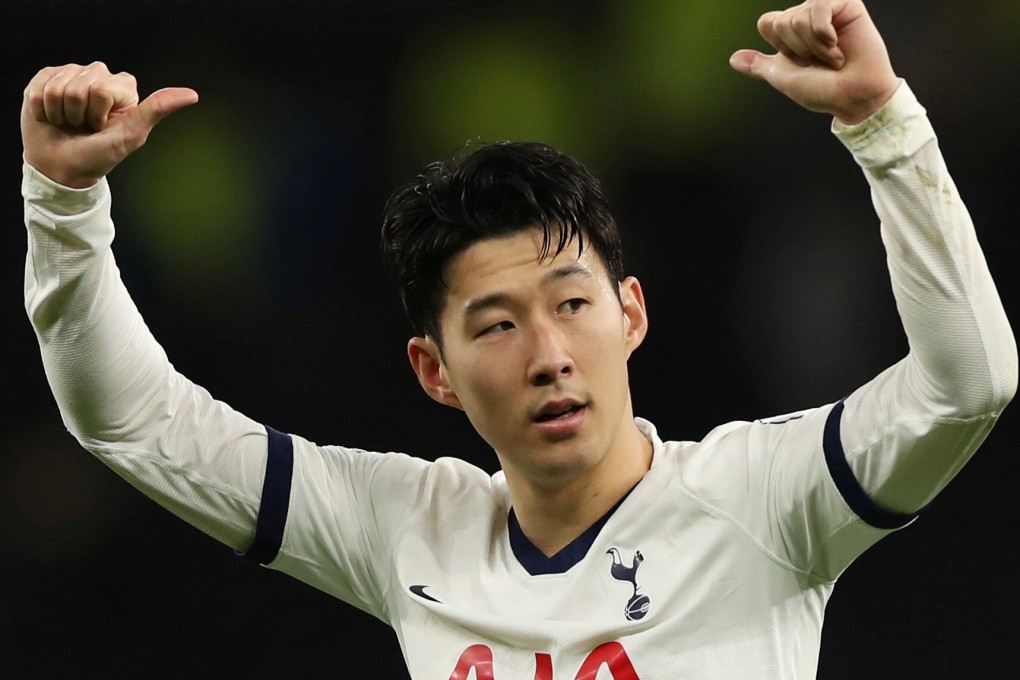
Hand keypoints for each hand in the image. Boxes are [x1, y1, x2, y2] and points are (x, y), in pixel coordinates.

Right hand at [21, 61, 198, 188]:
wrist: (61, 167)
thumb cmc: (99, 154)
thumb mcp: (132, 134)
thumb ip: (158, 110)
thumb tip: (192, 95)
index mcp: (122, 87)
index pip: (102, 88)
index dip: (98, 113)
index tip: (103, 127)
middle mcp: (98, 75)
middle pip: (81, 86)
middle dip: (79, 112)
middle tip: (84, 126)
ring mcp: (71, 75)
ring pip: (59, 86)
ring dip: (60, 112)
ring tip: (68, 122)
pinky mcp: (46, 78)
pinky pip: (40, 86)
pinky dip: (43, 108)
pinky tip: (51, 115)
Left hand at [729, 0, 899, 123]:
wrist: (851, 96)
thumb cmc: (821, 89)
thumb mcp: (782, 77)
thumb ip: (759, 65)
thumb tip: (733, 59)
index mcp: (791, 31)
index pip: (767, 22)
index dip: (780, 46)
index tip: (799, 62)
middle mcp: (808, 17)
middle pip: (781, 21)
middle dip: (798, 49)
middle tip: (819, 60)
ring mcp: (827, 9)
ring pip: (799, 17)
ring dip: (814, 46)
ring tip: (833, 57)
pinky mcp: (847, 4)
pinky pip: (819, 6)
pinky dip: (824, 33)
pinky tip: (838, 45)